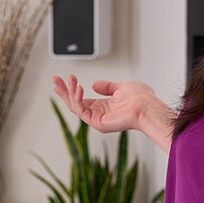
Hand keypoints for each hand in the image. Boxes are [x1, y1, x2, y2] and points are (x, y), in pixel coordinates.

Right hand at [52, 74, 172, 148]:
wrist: (148, 107)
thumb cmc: (141, 99)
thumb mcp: (121, 87)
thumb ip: (107, 87)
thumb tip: (94, 84)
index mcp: (103, 107)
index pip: (81, 99)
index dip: (71, 89)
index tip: (64, 79)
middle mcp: (98, 114)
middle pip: (74, 103)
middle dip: (64, 91)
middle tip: (55, 79)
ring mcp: (97, 119)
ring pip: (75, 106)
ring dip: (70, 92)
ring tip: (70, 80)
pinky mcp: (97, 123)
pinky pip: (82, 110)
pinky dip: (77, 98)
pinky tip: (78, 87)